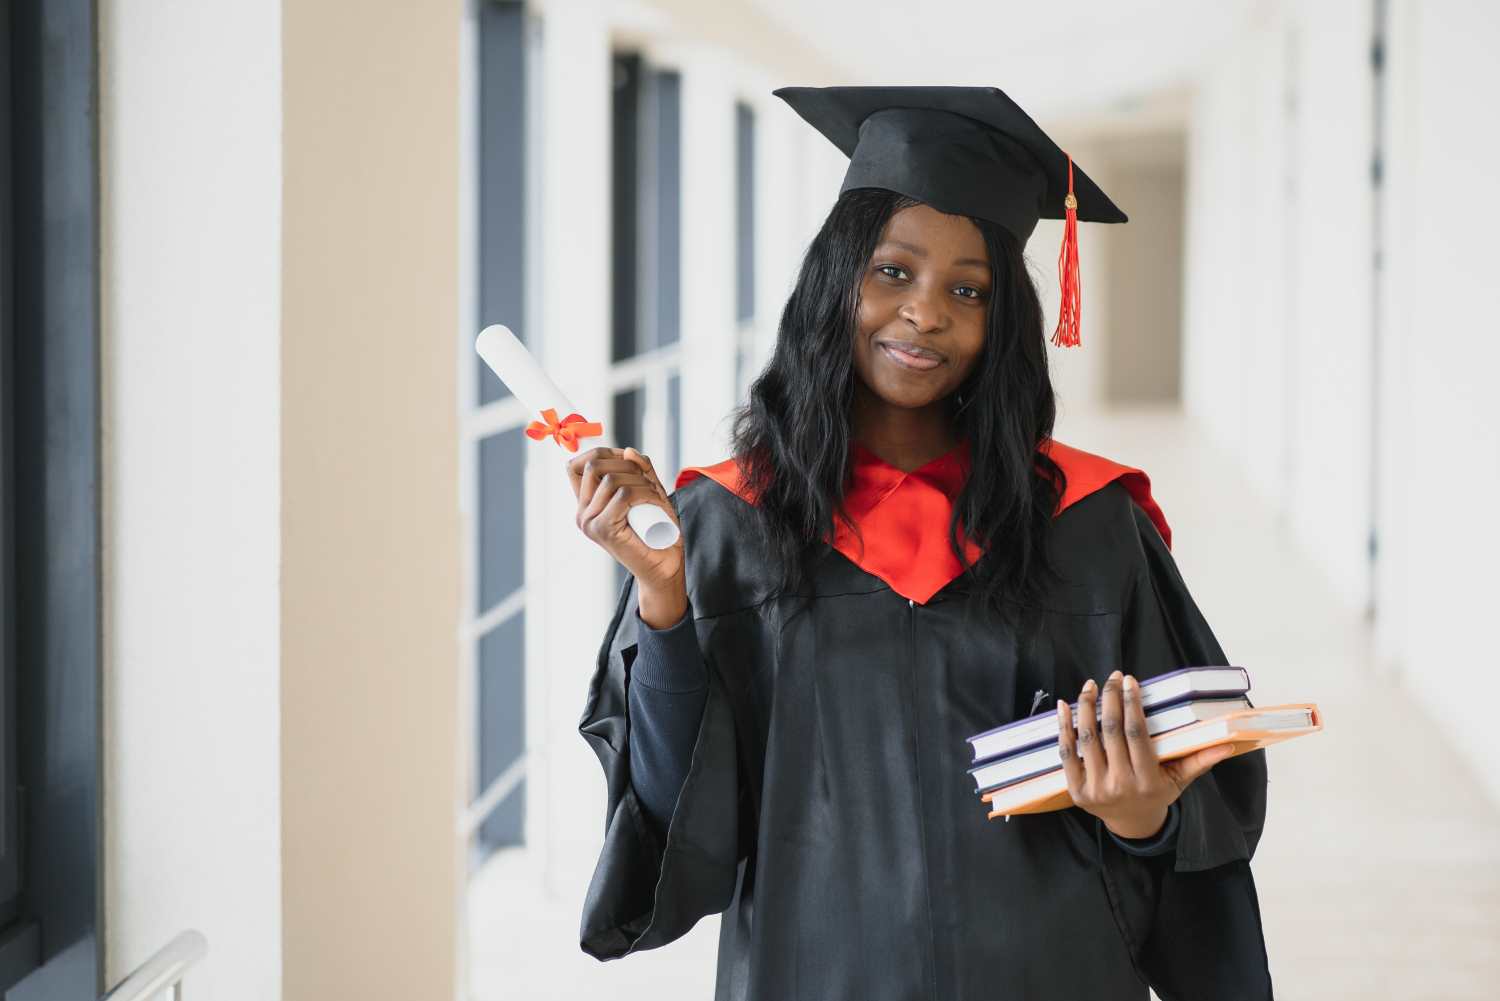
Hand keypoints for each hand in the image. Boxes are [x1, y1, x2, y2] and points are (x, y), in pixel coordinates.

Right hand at [567, 446, 686, 626]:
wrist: (665, 567)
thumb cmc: (658, 532)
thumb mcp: (650, 492)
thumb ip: (642, 471)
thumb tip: (628, 451)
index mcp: (586, 504)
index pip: (576, 465)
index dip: (603, 453)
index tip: (628, 460)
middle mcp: (582, 512)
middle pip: (594, 465)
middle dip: (627, 465)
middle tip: (648, 484)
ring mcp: (589, 522)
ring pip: (612, 479)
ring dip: (642, 482)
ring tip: (656, 499)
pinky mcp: (603, 529)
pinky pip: (624, 494)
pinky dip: (645, 493)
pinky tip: (656, 504)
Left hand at [1056, 670, 1236, 839]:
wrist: (1131, 824)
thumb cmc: (1157, 795)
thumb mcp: (1180, 780)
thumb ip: (1200, 760)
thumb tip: (1229, 743)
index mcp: (1147, 781)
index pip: (1136, 734)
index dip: (1131, 704)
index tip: (1130, 681)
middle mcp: (1120, 785)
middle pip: (1111, 732)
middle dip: (1110, 698)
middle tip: (1112, 677)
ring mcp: (1095, 789)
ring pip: (1087, 739)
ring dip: (1086, 707)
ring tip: (1091, 686)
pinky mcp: (1075, 790)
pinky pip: (1065, 753)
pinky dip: (1063, 727)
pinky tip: (1064, 705)